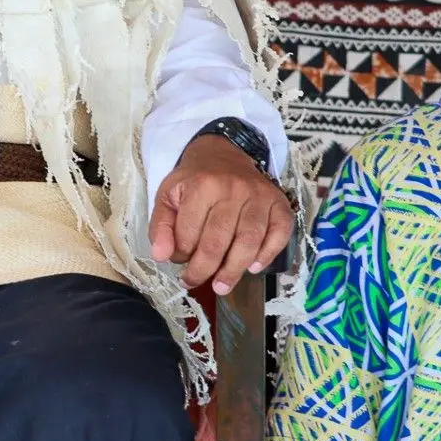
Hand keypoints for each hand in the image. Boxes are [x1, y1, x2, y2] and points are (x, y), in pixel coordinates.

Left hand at [147, 134, 292, 294]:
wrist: (223, 154)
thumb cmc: (194, 180)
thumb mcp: (168, 195)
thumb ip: (161, 226)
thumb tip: (161, 257)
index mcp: (202, 185)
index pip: (190, 232)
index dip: (181, 253)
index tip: (178, 260)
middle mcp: (233, 189)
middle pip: (219, 241)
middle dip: (204, 269)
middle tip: (194, 282)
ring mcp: (259, 196)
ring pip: (249, 241)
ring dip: (234, 270)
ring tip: (221, 286)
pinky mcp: (279, 203)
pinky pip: (280, 233)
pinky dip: (268, 254)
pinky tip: (253, 267)